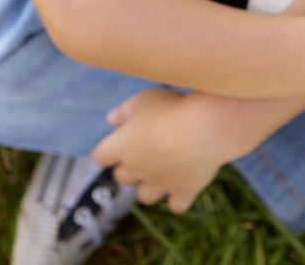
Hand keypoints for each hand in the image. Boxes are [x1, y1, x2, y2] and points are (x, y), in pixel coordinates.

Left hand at [91, 88, 230, 213]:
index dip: (108, 148)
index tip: (121, 137)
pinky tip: (184, 182)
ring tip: (163, 168)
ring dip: (150, 185)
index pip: (101, 155)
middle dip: (130, 165)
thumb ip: (123, 111)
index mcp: (122, 146)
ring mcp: (160, 184)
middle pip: (122, 176)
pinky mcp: (183, 191)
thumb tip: (111, 120)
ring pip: (145, 195)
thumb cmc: (170, 108)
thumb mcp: (143, 100)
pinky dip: (178, 197)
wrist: (204, 128)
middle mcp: (137, 169)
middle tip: (147, 148)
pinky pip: (176, 205)